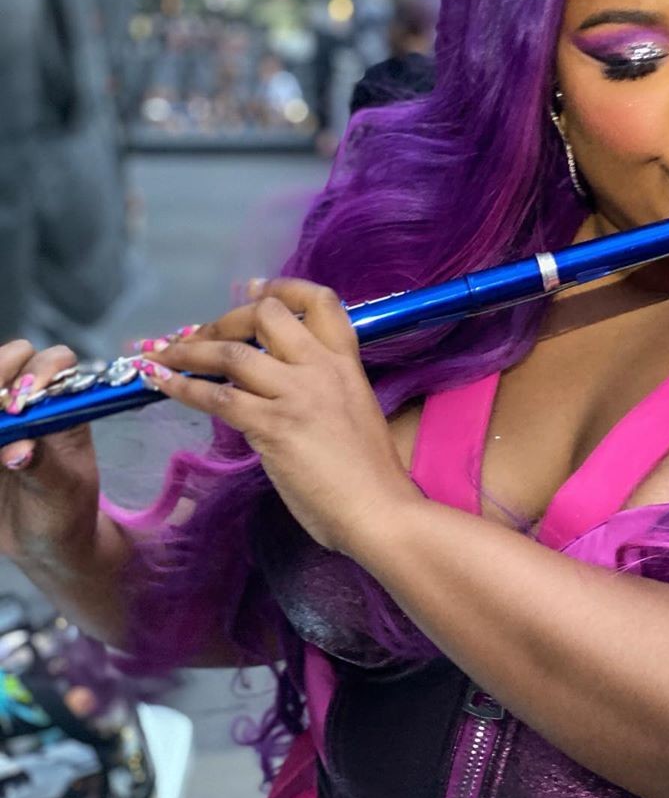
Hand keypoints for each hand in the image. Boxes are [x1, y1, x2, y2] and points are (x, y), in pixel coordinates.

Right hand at [0, 341, 101, 564]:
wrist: (43, 543)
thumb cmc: (64, 513)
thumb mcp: (62, 494)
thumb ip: (44, 469)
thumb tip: (19, 450)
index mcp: (64, 408)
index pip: (56, 361)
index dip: (41, 369)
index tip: (26, 398)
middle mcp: (29, 402)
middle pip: (8, 359)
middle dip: (0, 373)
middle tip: (0, 408)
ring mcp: (1, 418)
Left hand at [138, 278, 422, 552]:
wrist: (379, 510)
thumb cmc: (372, 474)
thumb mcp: (355, 412)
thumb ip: (323, 390)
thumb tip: (280, 389)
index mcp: (346, 363)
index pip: (320, 302)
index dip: (282, 288)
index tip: (253, 288)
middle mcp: (320, 368)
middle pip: (267, 315)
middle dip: (226, 319)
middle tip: (200, 334)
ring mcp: (296, 394)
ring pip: (233, 352)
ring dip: (189, 350)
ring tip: (161, 354)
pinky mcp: (273, 426)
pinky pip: (217, 396)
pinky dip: (182, 386)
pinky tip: (160, 383)